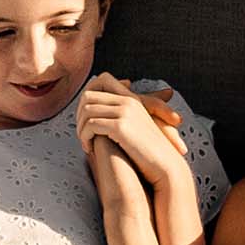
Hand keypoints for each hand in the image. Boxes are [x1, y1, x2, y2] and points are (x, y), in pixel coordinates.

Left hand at [77, 70, 187, 192]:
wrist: (165, 165)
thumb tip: (96, 118)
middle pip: (88, 96)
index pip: (102, 79)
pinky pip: (91, 125)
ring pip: (87, 111)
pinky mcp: (121, 127)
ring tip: (86, 143)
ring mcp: (125, 112)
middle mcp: (128, 101)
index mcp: (132, 98)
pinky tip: (90, 148)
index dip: (88, 93)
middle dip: (79, 115)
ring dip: (81, 128)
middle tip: (82, 133)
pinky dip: (85, 137)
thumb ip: (118, 117)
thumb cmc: (148, 152)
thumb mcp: (134, 127)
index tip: (86, 115)